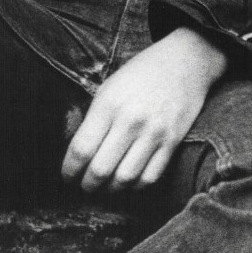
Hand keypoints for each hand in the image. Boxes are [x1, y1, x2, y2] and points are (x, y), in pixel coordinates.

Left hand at [61, 29, 227, 192]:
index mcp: (108, 104)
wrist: (185, 61)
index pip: (81, 149)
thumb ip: (94, 119)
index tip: (67, 177)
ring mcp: (154, 133)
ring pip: (125, 178)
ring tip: (105, 188)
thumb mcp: (109, 88)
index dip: (69, 170)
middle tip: (84, 187)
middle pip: (100, 169)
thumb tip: (78, 154)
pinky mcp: (173, 142)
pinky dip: (136, 187)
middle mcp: (131, 121)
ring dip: (111, 190)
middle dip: (87, 185)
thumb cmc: (141, 74)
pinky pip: (150, 177)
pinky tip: (129, 183)